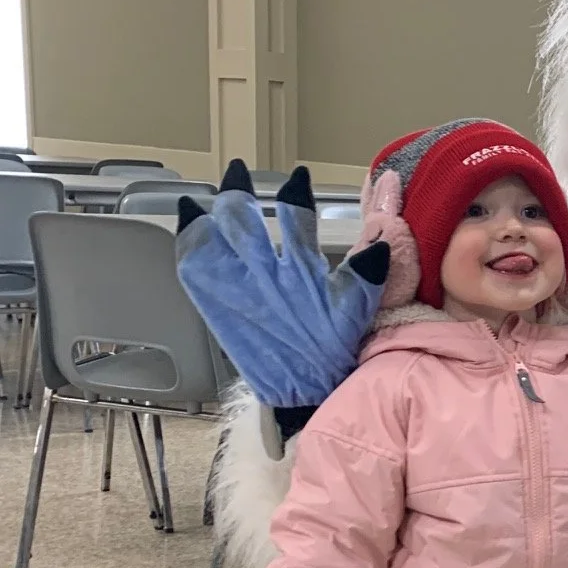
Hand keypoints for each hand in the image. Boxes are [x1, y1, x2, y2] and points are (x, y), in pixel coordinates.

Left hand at [176, 162, 390, 411]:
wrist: (304, 394)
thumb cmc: (332, 351)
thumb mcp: (357, 310)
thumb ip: (367, 270)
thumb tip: (380, 239)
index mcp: (301, 272)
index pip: (296, 217)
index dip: (296, 191)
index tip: (298, 177)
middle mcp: (264, 275)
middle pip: (242, 219)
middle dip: (239, 190)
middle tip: (238, 173)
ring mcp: (234, 290)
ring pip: (212, 237)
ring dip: (207, 213)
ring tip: (203, 199)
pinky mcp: (215, 307)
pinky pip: (192, 264)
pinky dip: (188, 241)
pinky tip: (187, 226)